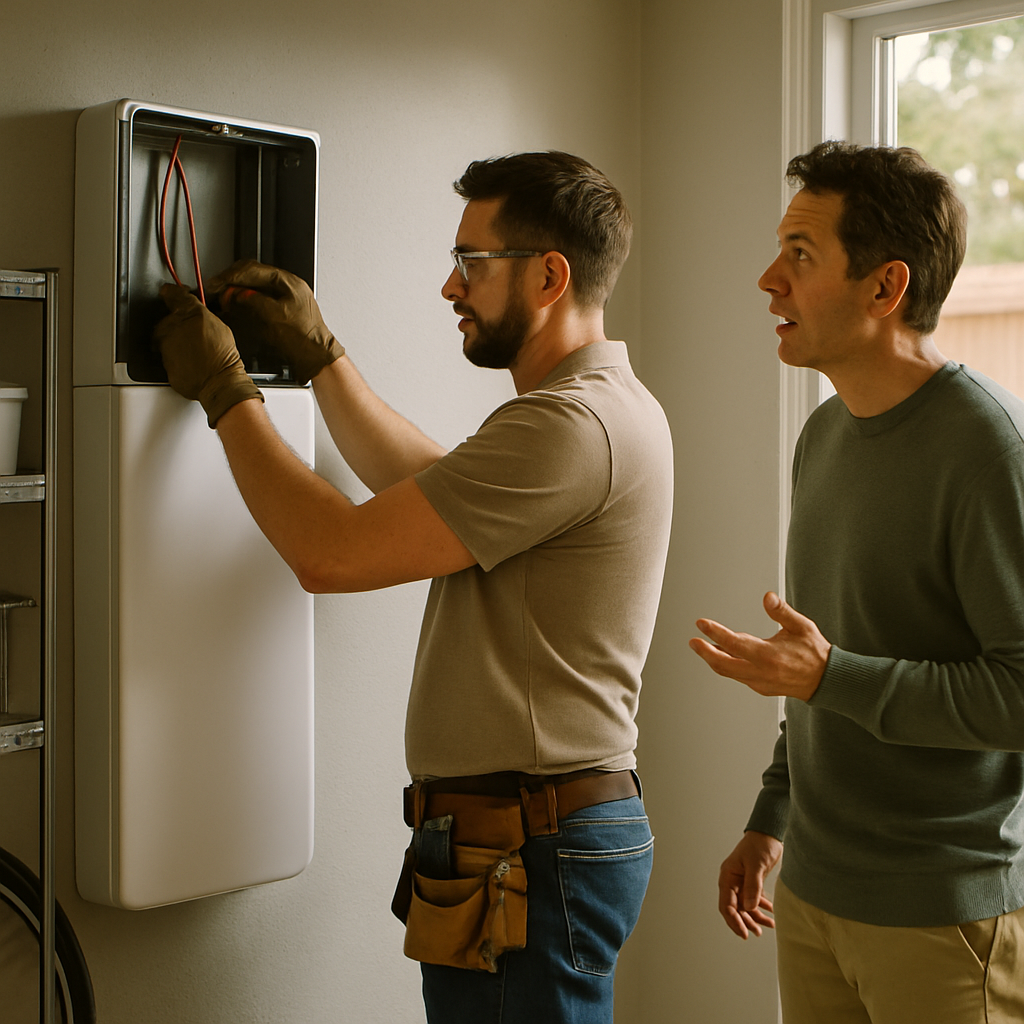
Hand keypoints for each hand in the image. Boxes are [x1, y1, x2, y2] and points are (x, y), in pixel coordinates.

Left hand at [155, 284, 262, 427]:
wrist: (220, 382)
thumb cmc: (224, 358)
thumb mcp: (220, 328)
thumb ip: (202, 316)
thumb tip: (194, 309)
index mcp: (190, 314)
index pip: (174, 295)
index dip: (172, 293)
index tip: (169, 292)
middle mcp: (174, 327)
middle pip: (166, 320)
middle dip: (174, 325)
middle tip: (189, 335)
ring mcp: (166, 345)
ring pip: (163, 338)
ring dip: (173, 342)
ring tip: (191, 351)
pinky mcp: (163, 361)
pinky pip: (165, 356)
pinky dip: (174, 357)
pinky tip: (188, 361)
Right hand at [210, 261, 344, 384]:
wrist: (316, 357)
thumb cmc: (304, 338)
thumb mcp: (275, 316)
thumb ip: (253, 301)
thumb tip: (234, 293)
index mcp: (288, 282)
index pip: (253, 269)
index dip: (231, 276)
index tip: (216, 283)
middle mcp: (286, 287)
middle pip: (252, 275)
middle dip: (232, 282)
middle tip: (216, 290)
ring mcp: (282, 298)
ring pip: (253, 287)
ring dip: (236, 291)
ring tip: (222, 299)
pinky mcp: (279, 311)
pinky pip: (257, 300)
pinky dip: (243, 302)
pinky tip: (234, 306)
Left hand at [689, 591, 829, 700]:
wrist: (826, 680)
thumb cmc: (814, 652)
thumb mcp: (802, 626)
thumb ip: (782, 611)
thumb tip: (768, 597)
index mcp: (769, 655)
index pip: (734, 643)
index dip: (715, 633)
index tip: (701, 624)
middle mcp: (761, 672)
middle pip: (723, 664)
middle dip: (705, 652)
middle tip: (693, 641)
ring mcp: (759, 682)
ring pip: (728, 672)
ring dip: (714, 659)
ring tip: (703, 646)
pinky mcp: (760, 688)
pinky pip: (737, 676)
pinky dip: (727, 665)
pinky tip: (722, 655)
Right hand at [719, 831, 782, 938]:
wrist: (769, 834)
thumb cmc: (759, 844)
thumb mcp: (756, 865)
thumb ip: (753, 886)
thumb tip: (750, 907)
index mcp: (728, 877)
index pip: (727, 905)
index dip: (734, 921)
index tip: (744, 933)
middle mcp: (733, 881)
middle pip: (735, 909)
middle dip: (744, 922)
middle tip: (756, 933)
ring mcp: (742, 882)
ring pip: (745, 907)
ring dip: (755, 917)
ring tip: (768, 926)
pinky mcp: (752, 882)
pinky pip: (755, 900)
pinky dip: (762, 908)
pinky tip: (772, 913)